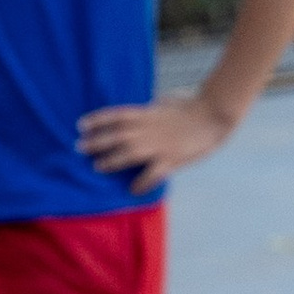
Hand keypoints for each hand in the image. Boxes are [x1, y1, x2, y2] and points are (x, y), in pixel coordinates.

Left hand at [76, 89, 234, 189]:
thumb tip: (149, 105)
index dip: (97, 120)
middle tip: (79, 148)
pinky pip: (152, 174)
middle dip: (96, 141)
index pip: (116, 115)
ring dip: (111, 160)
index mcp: (147, 113)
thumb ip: (154, 107)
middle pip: (116, 135)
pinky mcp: (172, 159)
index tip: (80, 125)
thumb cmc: (193, 106)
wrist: (213, 115)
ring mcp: (159, 144)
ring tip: (98, 167)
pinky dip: (141, 183)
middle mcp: (148, 128)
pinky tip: (133, 190)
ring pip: (129, 153)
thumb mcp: (168, 102)